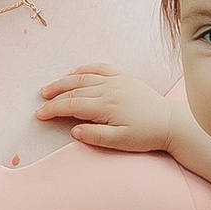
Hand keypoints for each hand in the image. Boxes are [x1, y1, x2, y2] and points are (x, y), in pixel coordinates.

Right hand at [39, 66, 180, 151]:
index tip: (40, 115)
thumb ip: (95, 136)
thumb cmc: (146, 135)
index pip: (72, 105)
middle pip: (74, 90)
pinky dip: (86, 69)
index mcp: (106, 106)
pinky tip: (75, 72)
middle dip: (55, 96)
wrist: (170, 123)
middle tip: (41, 102)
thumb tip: (73, 130)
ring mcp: (117, 81)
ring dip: (64, 81)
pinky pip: (101, 68)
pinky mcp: (125, 78)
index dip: (53, 109)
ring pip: (84, 77)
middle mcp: (109, 89)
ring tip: (50, 87)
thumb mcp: (120, 142)